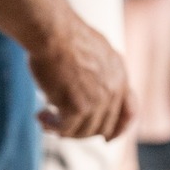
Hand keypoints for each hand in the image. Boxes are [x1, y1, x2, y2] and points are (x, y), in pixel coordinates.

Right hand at [27, 16, 133, 139]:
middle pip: (102, 126)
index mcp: (120, 74)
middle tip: (61, 127)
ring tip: (45, 119)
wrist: (53, 30)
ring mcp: (97, 101)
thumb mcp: (95, 48)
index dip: (119, 128)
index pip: (129, 111)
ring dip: (63, 129)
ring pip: (82, 132)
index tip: (107, 139)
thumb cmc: (65, 34)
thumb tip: (94, 89)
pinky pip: (65, 129)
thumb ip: (101, 70)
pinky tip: (40, 116)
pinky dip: (51, 126)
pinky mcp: (77, 108)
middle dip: (81, 131)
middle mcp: (113, 90)